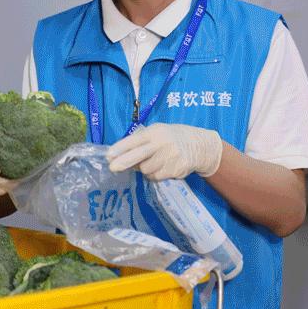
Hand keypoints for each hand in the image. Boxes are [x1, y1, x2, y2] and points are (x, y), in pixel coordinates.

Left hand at [107, 123, 222, 180]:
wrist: (199, 145)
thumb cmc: (171, 137)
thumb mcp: (156, 132)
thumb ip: (140, 141)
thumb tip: (120, 155)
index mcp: (154, 132)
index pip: (134, 140)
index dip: (120, 148)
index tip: (108, 155)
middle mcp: (162, 143)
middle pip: (139, 155)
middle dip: (124, 162)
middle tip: (112, 167)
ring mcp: (170, 157)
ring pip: (146, 170)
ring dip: (143, 169)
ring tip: (151, 162)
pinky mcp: (177, 169)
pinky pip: (157, 176)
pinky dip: (154, 174)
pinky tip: (161, 167)